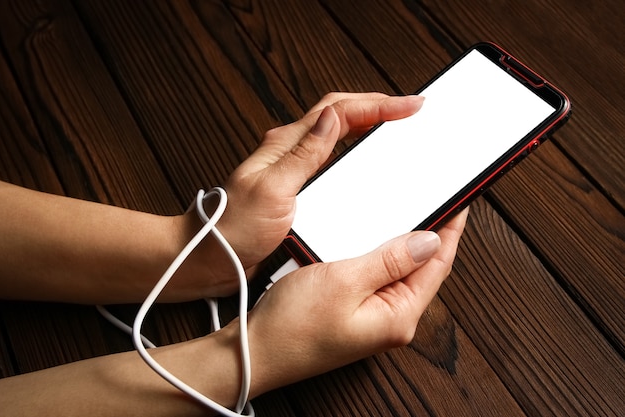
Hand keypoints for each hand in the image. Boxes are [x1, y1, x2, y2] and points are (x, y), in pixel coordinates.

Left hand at [175, 93, 424, 297]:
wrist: (207, 258)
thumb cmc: (231, 229)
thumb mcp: (271, 191)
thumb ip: (303, 154)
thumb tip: (331, 117)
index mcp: (285, 145)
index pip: (339, 111)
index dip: (378, 105)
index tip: (410, 106)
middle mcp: (290, 152)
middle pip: (340, 115)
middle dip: (377, 107)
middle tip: (408, 109)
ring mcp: (292, 169)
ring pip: (336, 134)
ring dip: (366, 125)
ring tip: (394, 127)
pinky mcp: (295, 189)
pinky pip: (330, 160)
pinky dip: (353, 152)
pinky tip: (365, 163)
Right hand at [246, 209, 467, 395]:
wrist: (255, 352)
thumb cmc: (293, 326)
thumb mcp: (344, 281)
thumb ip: (390, 259)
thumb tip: (430, 240)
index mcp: (399, 316)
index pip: (438, 264)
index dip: (452, 229)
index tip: (460, 200)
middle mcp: (391, 319)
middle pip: (422, 268)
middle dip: (431, 233)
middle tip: (437, 199)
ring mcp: (373, 317)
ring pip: (398, 271)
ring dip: (402, 242)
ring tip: (409, 212)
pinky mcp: (354, 312)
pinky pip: (377, 277)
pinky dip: (379, 254)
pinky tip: (372, 238)